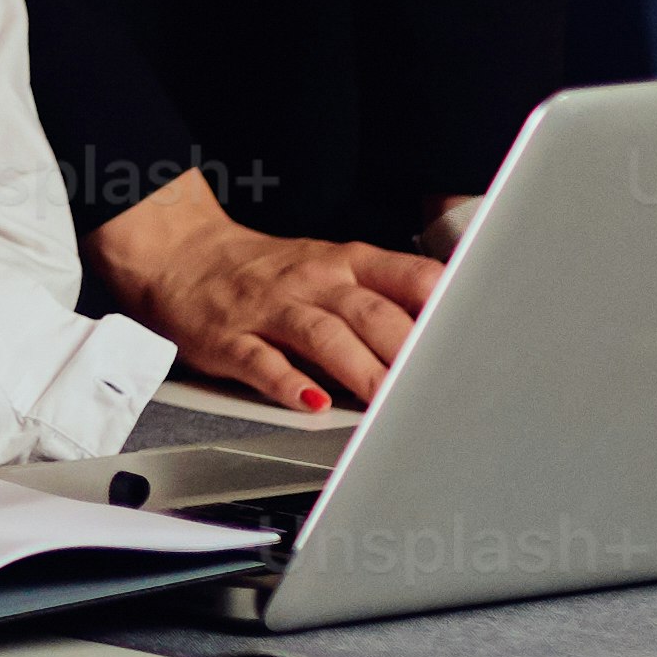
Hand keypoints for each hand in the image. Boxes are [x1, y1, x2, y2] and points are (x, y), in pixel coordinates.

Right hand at [94, 174, 437, 409]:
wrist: (176, 253)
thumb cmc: (264, 271)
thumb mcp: (330, 265)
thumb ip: (385, 295)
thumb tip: (450, 336)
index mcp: (344, 264)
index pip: (410, 278)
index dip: (448, 309)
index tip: (481, 341)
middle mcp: (312, 282)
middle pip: (372, 313)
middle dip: (409, 351)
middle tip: (440, 388)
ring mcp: (269, 309)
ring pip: (323, 336)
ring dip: (360, 370)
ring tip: (386, 402)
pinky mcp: (229, 338)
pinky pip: (261, 361)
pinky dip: (287, 384)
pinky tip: (309, 403)